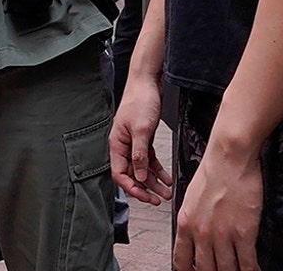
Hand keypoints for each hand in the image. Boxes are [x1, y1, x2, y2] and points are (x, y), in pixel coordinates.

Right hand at [110, 81, 173, 205]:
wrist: (147, 82)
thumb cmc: (140, 100)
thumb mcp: (141, 130)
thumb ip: (139, 154)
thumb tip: (138, 175)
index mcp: (116, 144)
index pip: (119, 173)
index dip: (131, 187)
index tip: (144, 197)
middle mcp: (123, 146)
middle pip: (131, 174)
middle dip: (144, 188)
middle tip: (157, 200)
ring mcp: (133, 143)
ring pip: (142, 168)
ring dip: (153, 181)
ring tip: (166, 192)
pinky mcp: (144, 138)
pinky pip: (149, 159)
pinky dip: (158, 170)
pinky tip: (166, 178)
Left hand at [175, 141, 263, 270]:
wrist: (229, 157)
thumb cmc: (214, 171)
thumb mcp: (191, 198)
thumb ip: (192, 220)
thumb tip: (195, 235)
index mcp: (185, 224)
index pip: (181, 261)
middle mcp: (201, 233)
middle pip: (204, 270)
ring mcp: (222, 236)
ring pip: (226, 270)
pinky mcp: (243, 233)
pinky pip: (246, 263)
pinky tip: (253, 270)